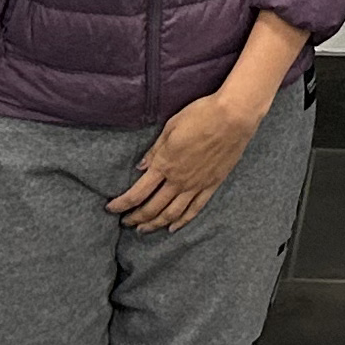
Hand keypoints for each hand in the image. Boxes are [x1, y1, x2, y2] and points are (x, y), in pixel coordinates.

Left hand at [111, 80, 268, 231]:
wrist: (233, 117)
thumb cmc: (200, 115)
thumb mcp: (170, 127)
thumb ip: (155, 151)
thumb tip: (140, 167)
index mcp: (165, 164)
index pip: (137, 192)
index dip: (122, 204)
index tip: (111, 209)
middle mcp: (179, 180)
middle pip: (152, 207)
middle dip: (136, 218)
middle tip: (126, 223)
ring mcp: (197, 185)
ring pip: (172, 213)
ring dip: (155, 224)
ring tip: (144, 230)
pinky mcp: (212, 185)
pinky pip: (194, 209)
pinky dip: (182, 221)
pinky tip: (173, 227)